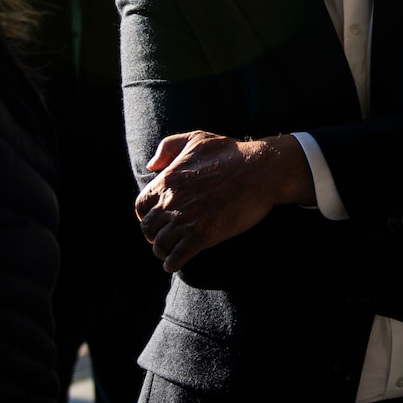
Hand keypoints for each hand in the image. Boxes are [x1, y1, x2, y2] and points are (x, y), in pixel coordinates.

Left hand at [135, 131, 312, 271]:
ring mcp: (186, 220)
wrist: (261, 170)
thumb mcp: (196, 139)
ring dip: (162, 251)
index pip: (140, 205)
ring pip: (160, 245)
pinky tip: (175, 264)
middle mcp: (172, 202)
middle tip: (162, 239)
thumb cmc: (232, 152)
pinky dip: (172, 264)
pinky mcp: (203, 236)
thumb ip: (168, 147)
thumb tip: (151, 166)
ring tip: (169, 253)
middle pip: (148, 228)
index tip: (155, 220)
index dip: (145, 215)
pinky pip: (177, 257)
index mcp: (168, 180)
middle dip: (152, 235)